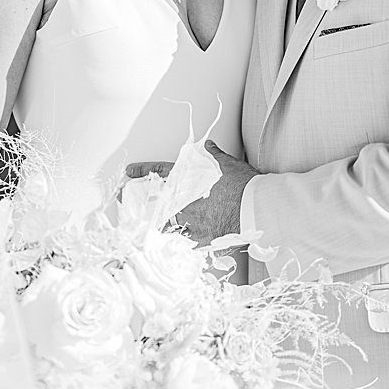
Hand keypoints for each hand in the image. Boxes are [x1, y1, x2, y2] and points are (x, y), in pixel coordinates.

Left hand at [126, 142, 257, 244]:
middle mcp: (187, 203)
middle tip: (133, 205)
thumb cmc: (244, 185)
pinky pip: (189, 241)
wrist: (258, 207)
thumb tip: (209, 146)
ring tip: (153, 227)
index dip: (144, 170)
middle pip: (158, 205)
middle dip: (145, 205)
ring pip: (170, 226)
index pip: (161, 172)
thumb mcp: (228, 164)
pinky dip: (185, 240)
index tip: (131, 172)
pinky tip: (180, 242)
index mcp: (189, 181)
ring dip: (163, 225)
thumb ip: (214, 155)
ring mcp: (195, 222)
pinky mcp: (205, 237)